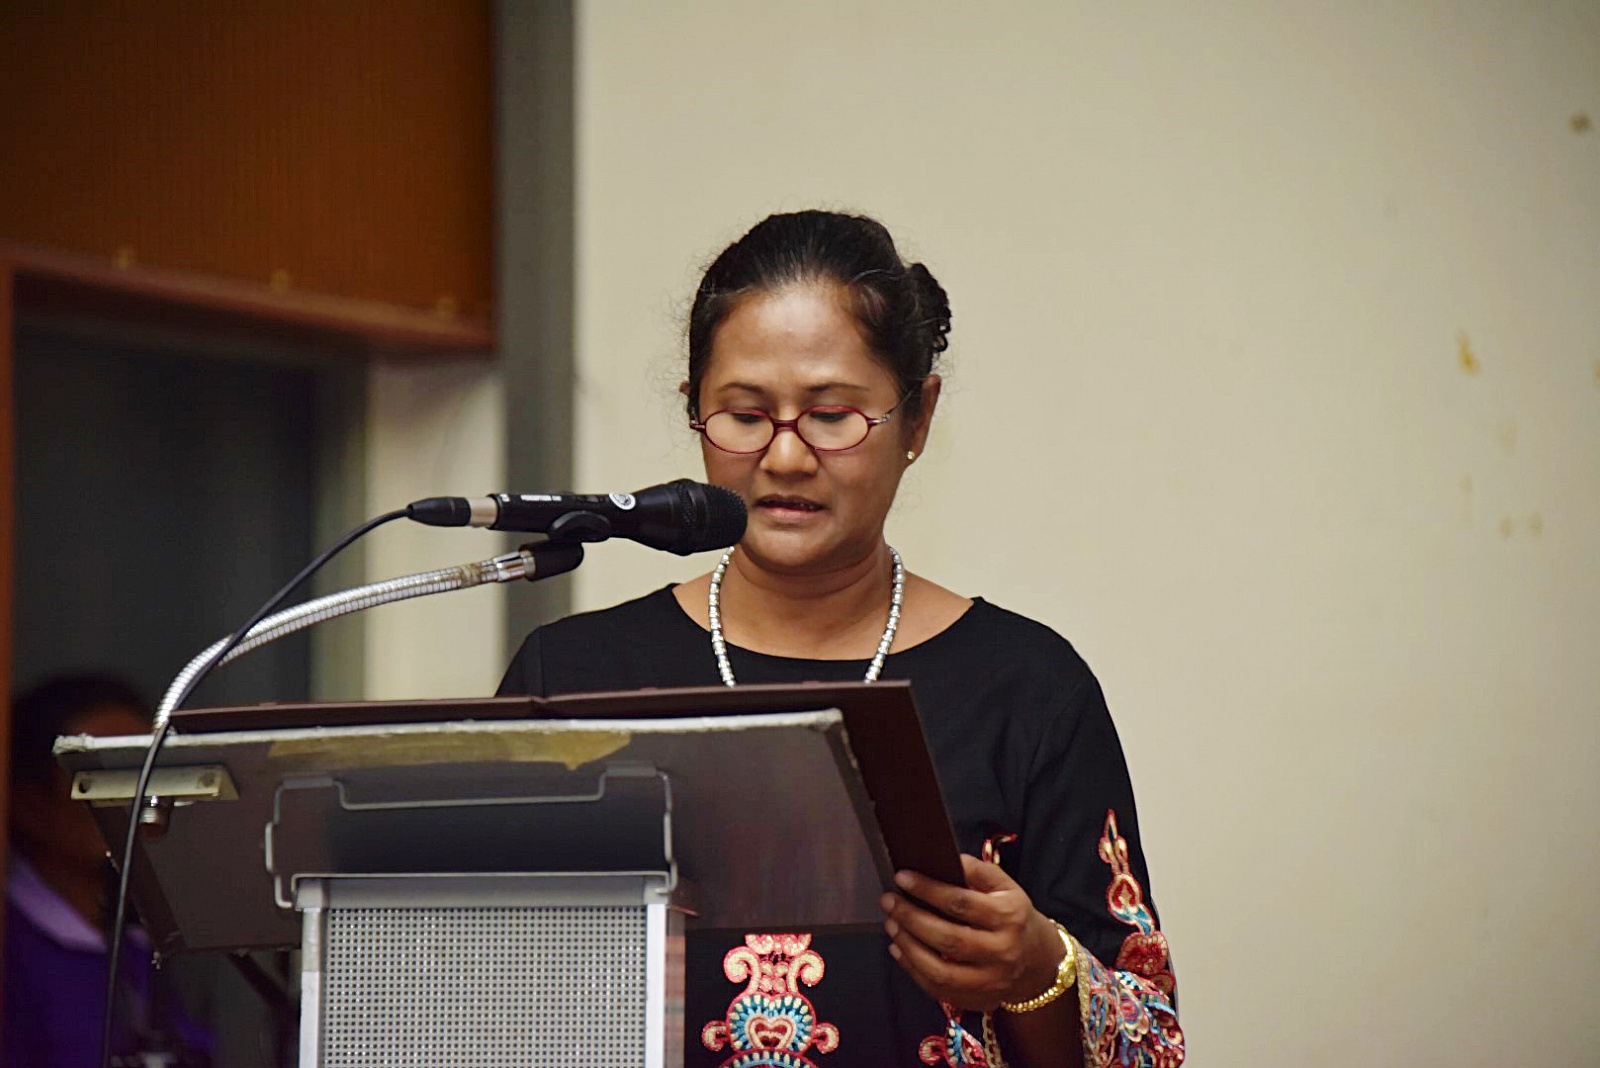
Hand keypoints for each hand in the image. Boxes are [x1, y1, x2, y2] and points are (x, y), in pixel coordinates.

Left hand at [879, 854, 1065, 1012]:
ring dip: (908, 946)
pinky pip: (938, 989)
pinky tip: (900, 950)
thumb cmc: (1013, 918)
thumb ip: (977, 871)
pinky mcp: (978, 999)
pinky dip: (913, 970)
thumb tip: (946, 859)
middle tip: (889, 902)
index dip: (928, 889)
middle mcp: (1002, 951)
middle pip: (948, 938)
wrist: (1037, 962)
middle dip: (911, 918)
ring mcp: (990, 981)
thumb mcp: (1006, 887)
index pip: (962, 903)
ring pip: (940, 970)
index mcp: (1009, 917)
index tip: (903, 878)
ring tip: (892, 925)